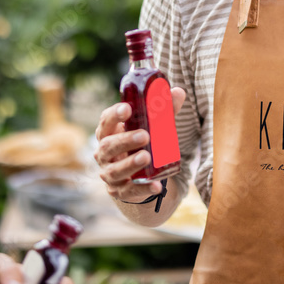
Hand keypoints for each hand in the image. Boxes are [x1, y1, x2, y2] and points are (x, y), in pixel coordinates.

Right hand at [94, 87, 185, 202]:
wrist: (132, 175)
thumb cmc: (139, 142)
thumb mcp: (149, 126)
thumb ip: (163, 110)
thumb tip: (179, 92)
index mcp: (108, 132)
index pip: (106, 121)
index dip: (114, 114)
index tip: (127, 108)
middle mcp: (104, 153)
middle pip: (108, 146)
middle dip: (125, 140)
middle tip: (144, 135)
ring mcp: (110, 173)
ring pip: (115, 170)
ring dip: (130, 163)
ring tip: (146, 157)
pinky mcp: (120, 190)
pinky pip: (130, 191)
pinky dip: (143, 189)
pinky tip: (155, 186)